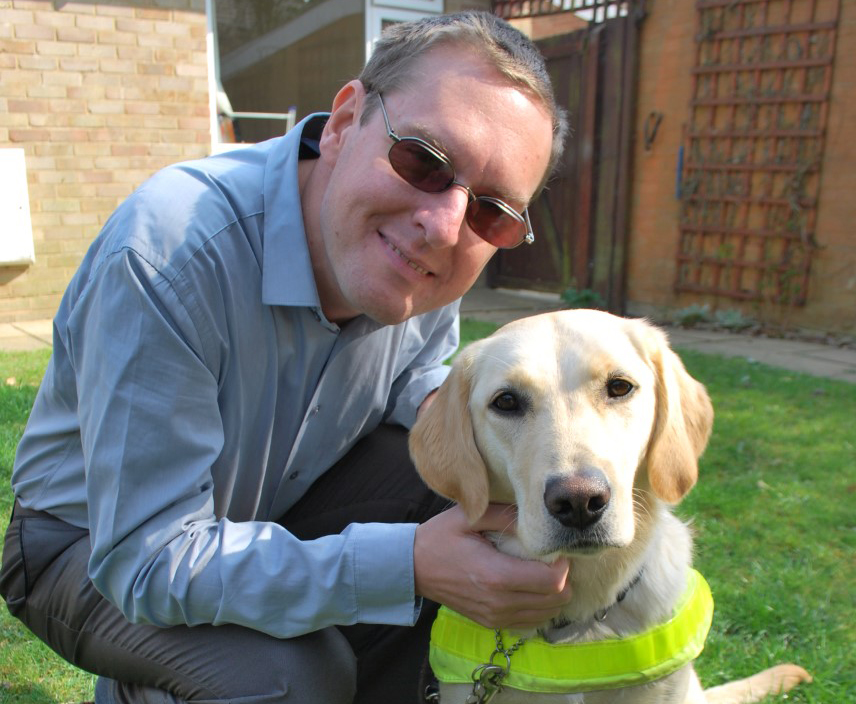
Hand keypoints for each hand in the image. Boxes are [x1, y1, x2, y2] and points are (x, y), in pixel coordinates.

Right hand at [414, 504, 570, 629]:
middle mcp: (499, 603)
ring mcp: (495, 616)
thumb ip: (504, 516)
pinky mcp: (491, 623)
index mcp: (496, 576)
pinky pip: (530, 621)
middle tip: (550, 559)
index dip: (562, 564)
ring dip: (552, 594)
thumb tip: (533, 519)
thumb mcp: (469, 517)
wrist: (413, 568)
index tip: (554, 549)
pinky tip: (528, 587)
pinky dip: (539, 606)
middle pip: (556, 600)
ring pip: (547, 613)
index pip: (552, 581)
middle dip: (562, 578)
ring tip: (540, 572)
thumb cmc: (440, 538)